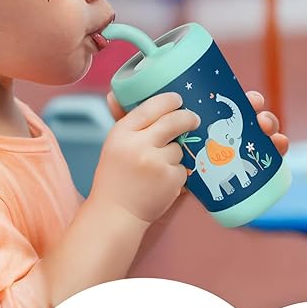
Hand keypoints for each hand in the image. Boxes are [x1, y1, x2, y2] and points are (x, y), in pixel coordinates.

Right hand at [88, 92, 200, 223]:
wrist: (115, 213)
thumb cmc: (114, 177)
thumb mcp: (113, 146)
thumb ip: (120, 119)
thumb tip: (114, 94)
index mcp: (121, 133)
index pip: (151, 107)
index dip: (169, 101)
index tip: (177, 99)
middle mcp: (138, 145)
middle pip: (173, 121)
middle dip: (187, 118)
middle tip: (193, 119)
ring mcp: (156, 162)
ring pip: (179, 147)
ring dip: (174, 154)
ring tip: (157, 167)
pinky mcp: (170, 179)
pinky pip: (183, 167)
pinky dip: (176, 173)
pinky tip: (161, 182)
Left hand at [105, 89, 288, 203]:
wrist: (139, 200)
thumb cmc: (140, 164)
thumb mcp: (135, 139)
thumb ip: (126, 117)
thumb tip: (113, 95)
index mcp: (195, 121)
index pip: (222, 104)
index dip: (238, 98)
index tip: (248, 96)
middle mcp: (212, 135)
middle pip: (242, 119)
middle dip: (257, 112)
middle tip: (259, 112)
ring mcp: (221, 155)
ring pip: (252, 139)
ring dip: (268, 131)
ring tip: (271, 132)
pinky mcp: (225, 175)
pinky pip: (252, 165)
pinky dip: (271, 156)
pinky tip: (278, 150)